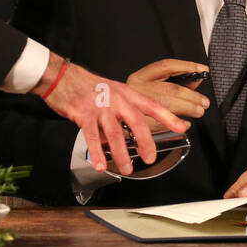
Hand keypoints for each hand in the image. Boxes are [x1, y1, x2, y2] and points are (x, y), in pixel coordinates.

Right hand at [33, 52, 187, 175]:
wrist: (64, 78)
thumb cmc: (90, 87)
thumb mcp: (114, 92)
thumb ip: (125, 112)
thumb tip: (132, 135)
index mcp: (127, 94)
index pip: (152, 106)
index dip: (168, 117)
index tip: (182, 127)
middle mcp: (117, 100)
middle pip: (137, 122)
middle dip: (145, 142)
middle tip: (150, 157)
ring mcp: (101, 108)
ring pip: (116, 133)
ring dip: (122, 154)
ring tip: (127, 168)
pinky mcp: (84, 116)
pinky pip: (93, 137)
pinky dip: (98, 153)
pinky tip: (101, 164)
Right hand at [126, 58, 210, 130]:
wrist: (110, 115)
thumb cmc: (133, 102)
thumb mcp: (151, 87)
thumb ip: (173, 82)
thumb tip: (195, 80)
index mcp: (140, 78)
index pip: (166, 66)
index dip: (187, 66)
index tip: (202, 70)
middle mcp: (135, 90)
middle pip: (169, 89)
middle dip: (191, 96)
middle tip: (203, 102)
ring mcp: (132, 106)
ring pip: (166, 105)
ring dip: (187, 109)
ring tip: (198, 111)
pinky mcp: (134, 123)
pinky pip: (159, 123)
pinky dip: (176, 123)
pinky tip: (184, 124)